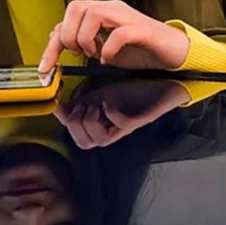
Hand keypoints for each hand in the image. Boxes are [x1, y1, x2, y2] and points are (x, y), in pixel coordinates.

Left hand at [38, 0, 189, 72]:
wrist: (174, 53)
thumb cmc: (140, 49)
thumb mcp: (104, 48)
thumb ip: (82, 42)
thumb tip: (55, 41)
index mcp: (101, 12)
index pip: (67, 18)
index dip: (52, 44)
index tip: (45, 67)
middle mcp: (112, 9)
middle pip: (76, 7)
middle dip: (69, 35)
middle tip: (80, 54)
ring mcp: (127, 17)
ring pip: (94, 13)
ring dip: (87, 39)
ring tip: (96, 55)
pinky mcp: (143, 30)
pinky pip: (120, 32)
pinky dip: (109, 49)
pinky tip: (110, 60)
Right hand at [54, 79, 190, 148]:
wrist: (164, 81)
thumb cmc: (136, 89)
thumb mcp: (103, 92)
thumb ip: (84, 99)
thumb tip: (61, 102)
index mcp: (103, 123)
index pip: (78, 136)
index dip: (66, 123)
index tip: (61, 105)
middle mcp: (112, 129)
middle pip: (85, 143)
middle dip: (76, 124)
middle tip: (82, 106)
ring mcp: (125, 126)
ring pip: (100, 140)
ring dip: (91, 120)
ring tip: (96, 104)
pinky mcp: (140, 119)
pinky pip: (121, 124)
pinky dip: (112, 112)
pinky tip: (111, 101)